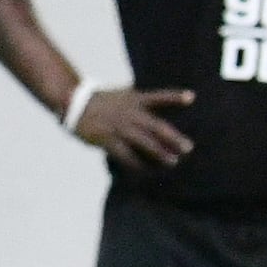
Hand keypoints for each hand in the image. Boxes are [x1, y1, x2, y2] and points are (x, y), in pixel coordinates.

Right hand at [72, 86, 194, 170]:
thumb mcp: (123, 95)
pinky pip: (126, 155)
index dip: (175, 97)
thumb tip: (156, 109)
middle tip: (188, 148)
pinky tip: (146, 171)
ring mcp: (119, 127)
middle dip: (173, 137)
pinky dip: (137, 164)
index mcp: (135, 99)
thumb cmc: (102, 101)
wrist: (74, 103)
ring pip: (144, 143)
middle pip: (156, 126)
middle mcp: (130, 113)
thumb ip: (140, 101)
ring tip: (173, 162)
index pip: (158, 97)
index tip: (192, 97)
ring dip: (160, 154)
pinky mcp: (108, 140)